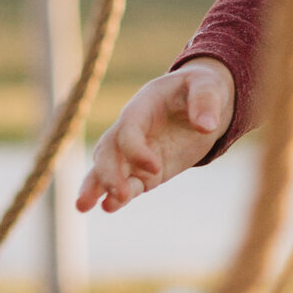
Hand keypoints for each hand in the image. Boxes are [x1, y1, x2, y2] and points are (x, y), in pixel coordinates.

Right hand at [76, 60, 235, 213]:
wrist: (204, 103)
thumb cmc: (202, 88)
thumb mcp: (208, 86)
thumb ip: (205, 101)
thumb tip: (206, 127)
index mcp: (142, 106)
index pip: (128, 129)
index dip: (136, 150)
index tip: (156, 168)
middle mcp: (131, 130)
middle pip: (108, 151)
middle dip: (108, 173)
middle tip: (121, 194)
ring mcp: (135, 152)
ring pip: (106, 169)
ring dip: (97, 186)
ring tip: (83, 206)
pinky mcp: (146, 171)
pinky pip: (128, 183)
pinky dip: (117, 196)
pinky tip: (108, 207)